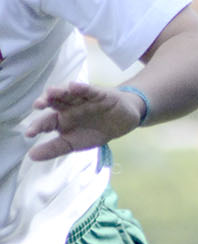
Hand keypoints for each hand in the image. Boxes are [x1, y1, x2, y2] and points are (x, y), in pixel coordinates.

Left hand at [24, 80, 144, 158]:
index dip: (37, 126)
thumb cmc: (96, 131)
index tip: (29, 134)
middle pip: (54, 103)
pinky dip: (83, 88)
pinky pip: (90, 91)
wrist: (123, 122)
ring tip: (51, 92)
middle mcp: (68, 107)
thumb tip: (31, 156)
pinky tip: (75, 87)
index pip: (46, 122)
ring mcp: (83, 100)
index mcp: (61, 120)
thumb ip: (54, 148)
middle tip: (38, 105)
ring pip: (69, 94)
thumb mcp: (74, 144)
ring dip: (60, 91)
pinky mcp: (99, 95)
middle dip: (45, 102)